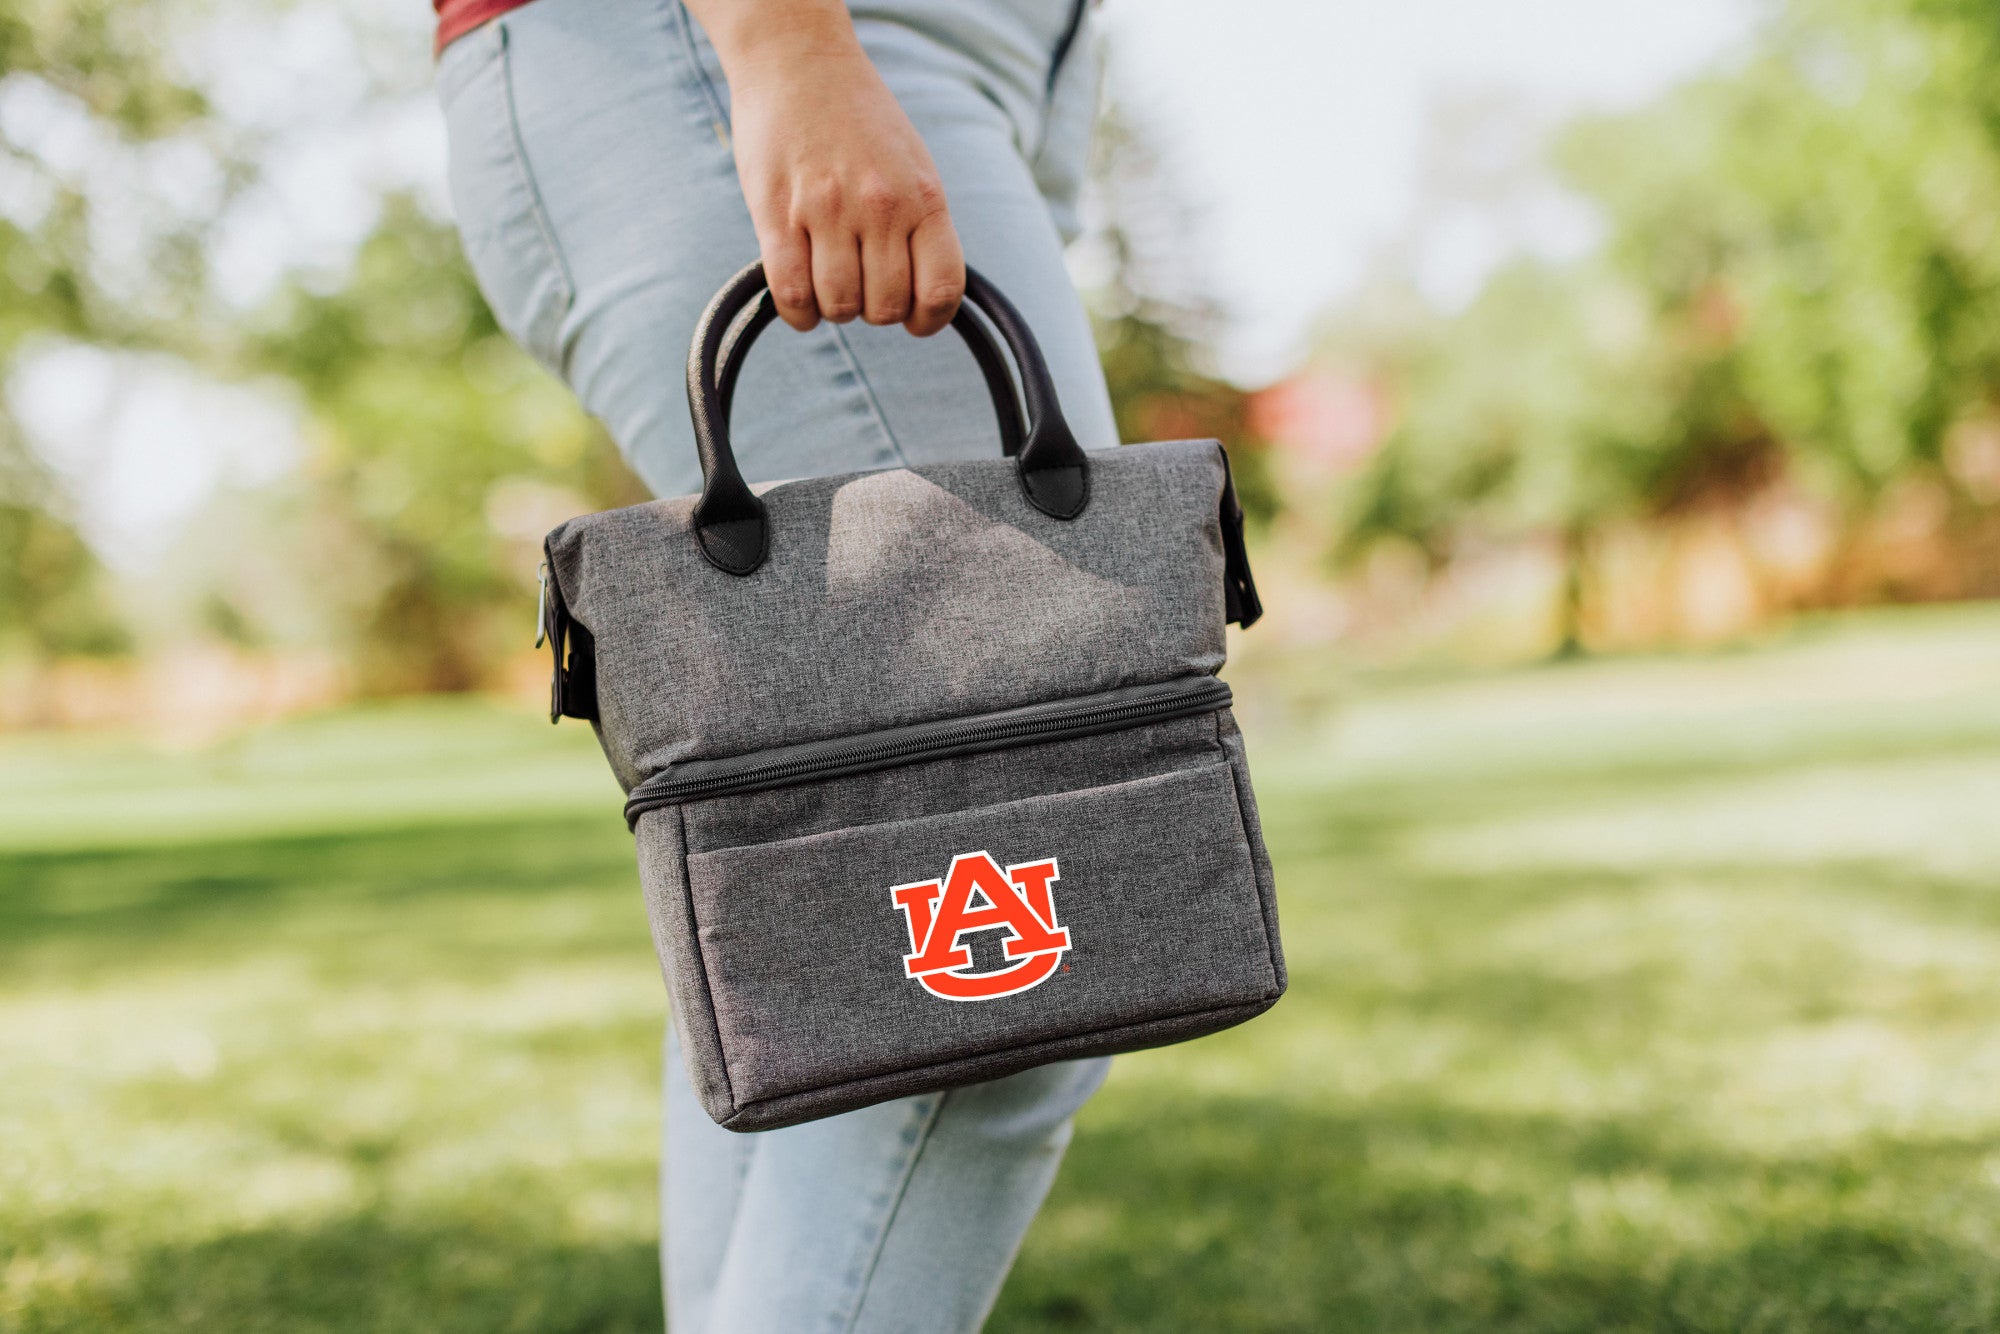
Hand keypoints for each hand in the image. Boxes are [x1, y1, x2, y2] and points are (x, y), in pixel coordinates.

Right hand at [690, 0, 964, 335]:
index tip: (915, 319)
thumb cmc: (858, 119)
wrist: (799, 61)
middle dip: (874, 310)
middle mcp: (881, 207)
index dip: (929, 320)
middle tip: (861, 285)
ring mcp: (828, 211)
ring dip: (835, 309)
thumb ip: (922, 223)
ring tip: (828, 282)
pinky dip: (800, 314)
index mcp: (924, 197)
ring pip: (841, 306)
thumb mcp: (912, 165)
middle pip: (886, 307)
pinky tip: (802, 303)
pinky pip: (793, 295)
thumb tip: (926, 292)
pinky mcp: (778, 214)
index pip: (942, 290)